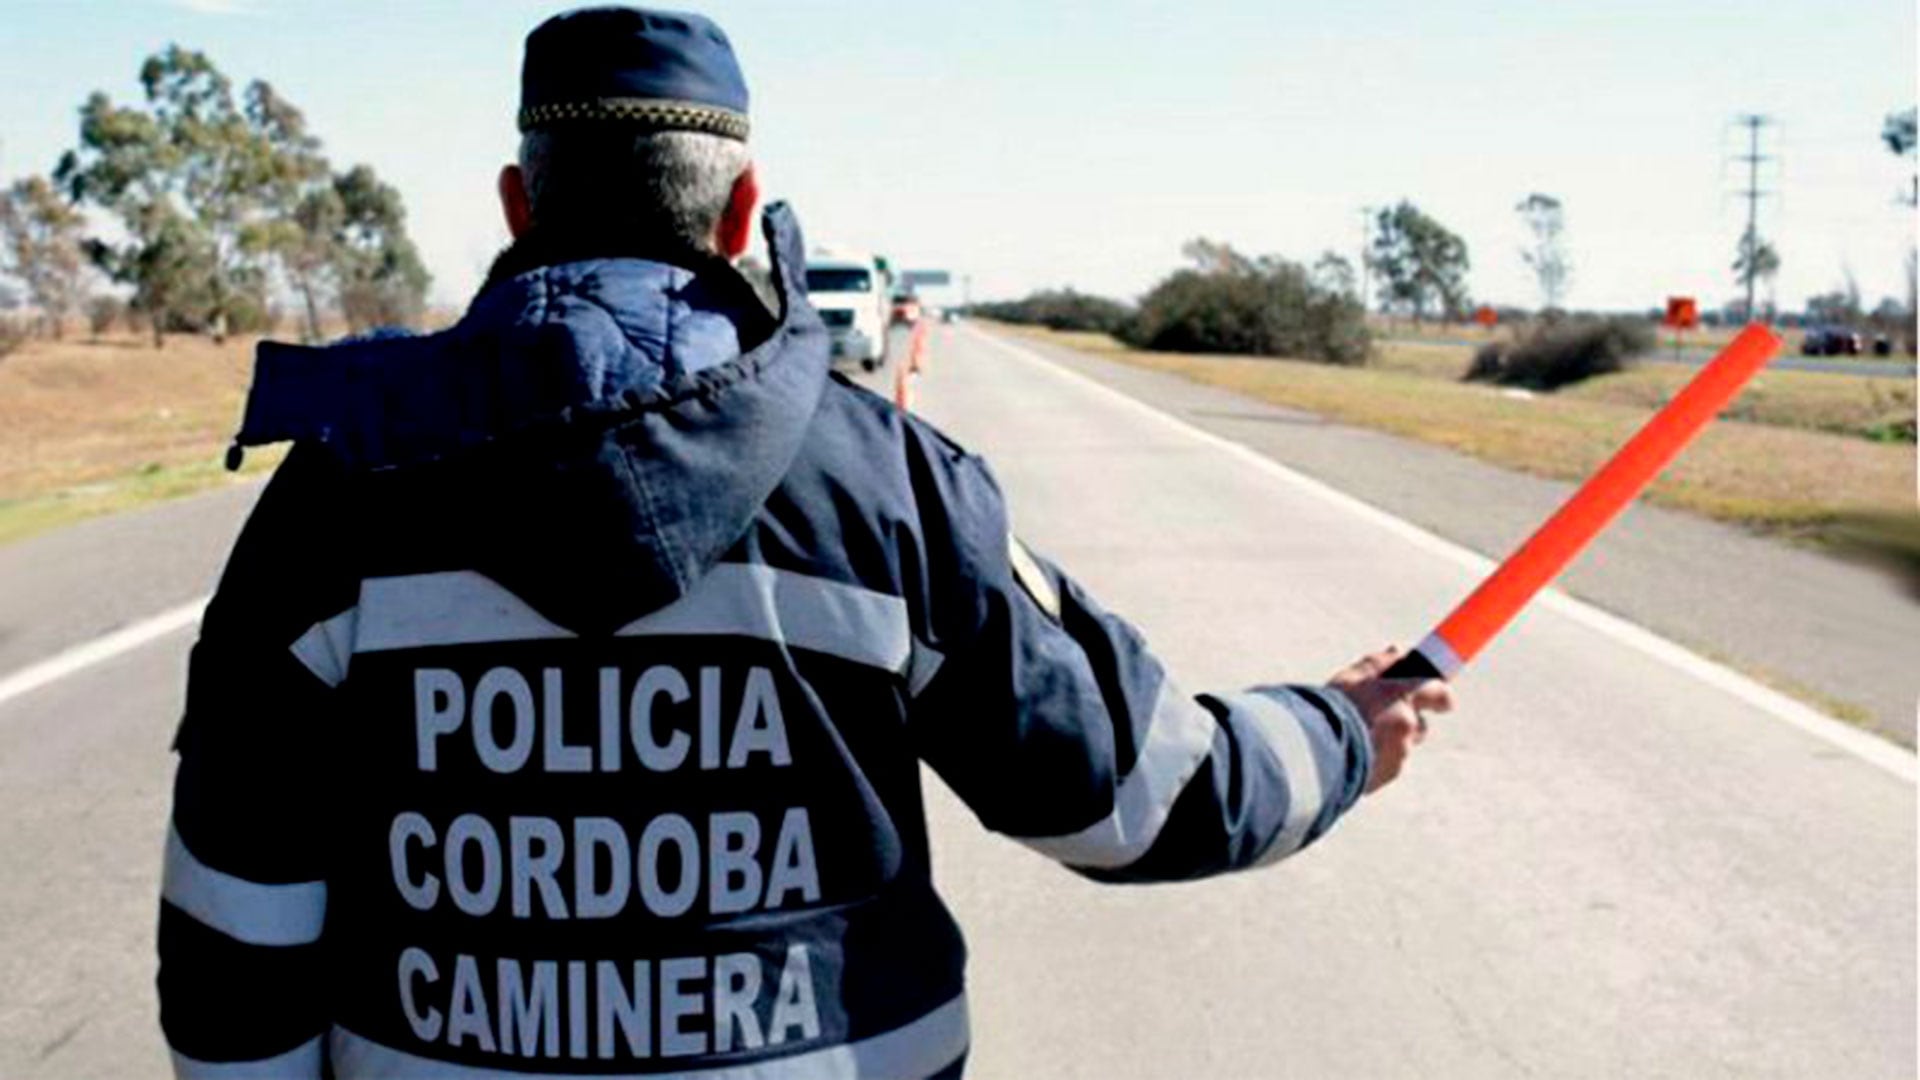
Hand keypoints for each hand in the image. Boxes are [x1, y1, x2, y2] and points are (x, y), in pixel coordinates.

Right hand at [1328, 646, 1454, 794]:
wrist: (1316, 752)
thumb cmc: (1332, 708)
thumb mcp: (1353, 678)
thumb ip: (1381, 664)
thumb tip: (1398, 651)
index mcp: (1403, 697)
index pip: (1440, 693)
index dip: (1439, 695)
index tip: (1438, 698)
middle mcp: (1408, 727)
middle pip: (1419, 724)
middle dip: (1406, 721)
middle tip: (1381, 716)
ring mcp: (1399, 754)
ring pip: (1401, 746)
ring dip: (1386, 741)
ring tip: (1356, 737)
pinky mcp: (1386, 776)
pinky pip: (1385, 765)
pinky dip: (1374, 759)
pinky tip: (1350, 754)